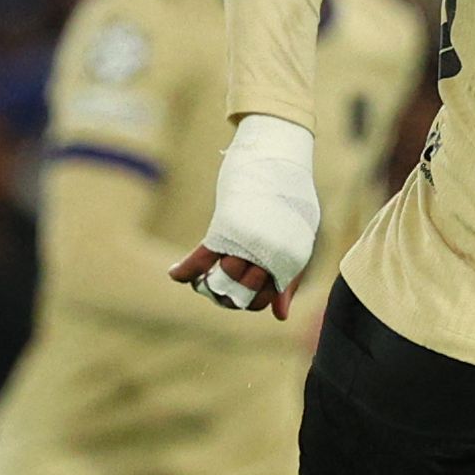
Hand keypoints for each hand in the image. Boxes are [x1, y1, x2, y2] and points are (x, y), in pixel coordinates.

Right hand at [173, 113, 318, 320]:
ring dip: (211, 282)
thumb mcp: (298, 241)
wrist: (276, 159)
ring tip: (207, 274)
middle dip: (230, 293)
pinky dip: (187, 268)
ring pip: (221, 280)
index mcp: (287, 261)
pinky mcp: (225, 227)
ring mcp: (246, 244)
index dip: (250, 301)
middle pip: (238, 296)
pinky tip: (175, 273)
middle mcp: (267, 256)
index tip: (243, 290)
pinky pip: (201, 256)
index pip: (260, 301)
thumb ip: (289, 278)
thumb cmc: (289, 201)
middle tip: (224, 280)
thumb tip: (280, 315)